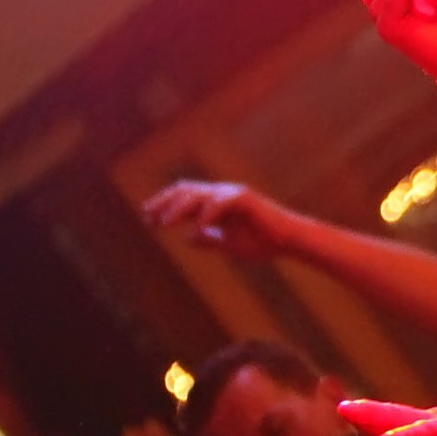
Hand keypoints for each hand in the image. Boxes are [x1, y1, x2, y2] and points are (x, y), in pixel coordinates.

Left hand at [143, 178, 297, 263]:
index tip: (148, 219)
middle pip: (185, 191)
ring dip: (177, 209)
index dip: (165, 206)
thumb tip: (190, 238)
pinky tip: (196, 231)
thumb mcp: (228, 244)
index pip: (185, 197)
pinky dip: (204, 217)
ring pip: (197, 195)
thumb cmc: (262, 243)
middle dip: (164, 203)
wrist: (288, 242)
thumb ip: (210, 239)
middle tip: (149, 218)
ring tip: (164, 223)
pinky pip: (217, 205)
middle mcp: (222, 194)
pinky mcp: (244, 198)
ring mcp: (232, 194)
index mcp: (217, 203)